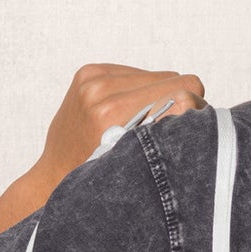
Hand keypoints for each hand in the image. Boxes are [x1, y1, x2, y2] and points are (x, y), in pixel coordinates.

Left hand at [25, 63, 206, 197]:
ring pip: (156, 75)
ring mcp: (91, 78)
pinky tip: (128, 114)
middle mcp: (99, 89)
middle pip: (173, 79)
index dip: (195, 110)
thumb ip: (165, 133)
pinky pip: (136, 73)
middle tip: (163, 132)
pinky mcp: (88, 72)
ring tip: (142, 125)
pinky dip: (139, 92)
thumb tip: (196, 104)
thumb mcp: (137, 165)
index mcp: (112, 113)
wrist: (54, 176)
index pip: (182, 89)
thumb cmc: (99, 179)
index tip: (188, 132)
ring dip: (157, 97)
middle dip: (177, 104)